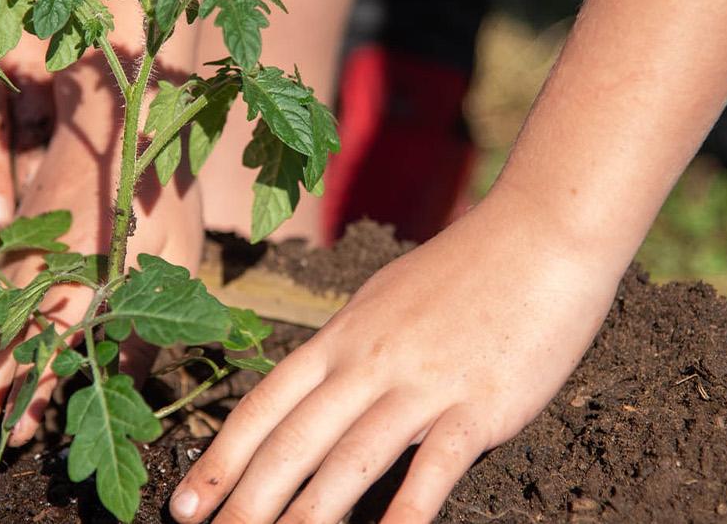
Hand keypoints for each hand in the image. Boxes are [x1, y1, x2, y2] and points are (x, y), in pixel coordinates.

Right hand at [0, 90, 206, 482]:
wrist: (109, 118)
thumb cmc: (158, 195)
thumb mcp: (175, 262)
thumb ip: (144, 328)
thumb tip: (111, 391)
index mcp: (82, 272)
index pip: (45, 346)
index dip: (28, 398)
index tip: (14, 446)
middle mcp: (32, 272)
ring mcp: (7, 265)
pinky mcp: (0, 260)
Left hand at [168, 196, 621, 522]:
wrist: (542, 232)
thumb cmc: (467, 268)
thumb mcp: (386, 300)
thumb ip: (351, 349)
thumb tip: (316, 389)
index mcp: (342, 337)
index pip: (264, 407)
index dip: (219, 460)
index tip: (183, 505)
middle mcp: (369, 363)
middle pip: (293, 443)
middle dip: (246, 503)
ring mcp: (422, 385)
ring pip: (349, 461)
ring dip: (307, 518)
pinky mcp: (478, 406)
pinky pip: (433, 468)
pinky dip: (406, 512)